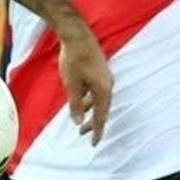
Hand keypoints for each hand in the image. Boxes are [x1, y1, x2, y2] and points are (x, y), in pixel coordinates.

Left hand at [57, 26, 112, 144]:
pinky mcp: (100, 71)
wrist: (77, 36)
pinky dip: (89, 99)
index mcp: (103, 90)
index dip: (97, 131)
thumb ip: (75, 104)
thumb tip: (77, 121)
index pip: (101, 116)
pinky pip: (96, 91)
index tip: (94, 143)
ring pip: (99, 100)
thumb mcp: (71, 85)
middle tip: (83, 134)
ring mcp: (105, 77)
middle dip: (93, 122)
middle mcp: (108, 85)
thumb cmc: (74, 59)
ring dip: (90, 110)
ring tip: (79, 119)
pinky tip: (80, 101)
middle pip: (102, 109)